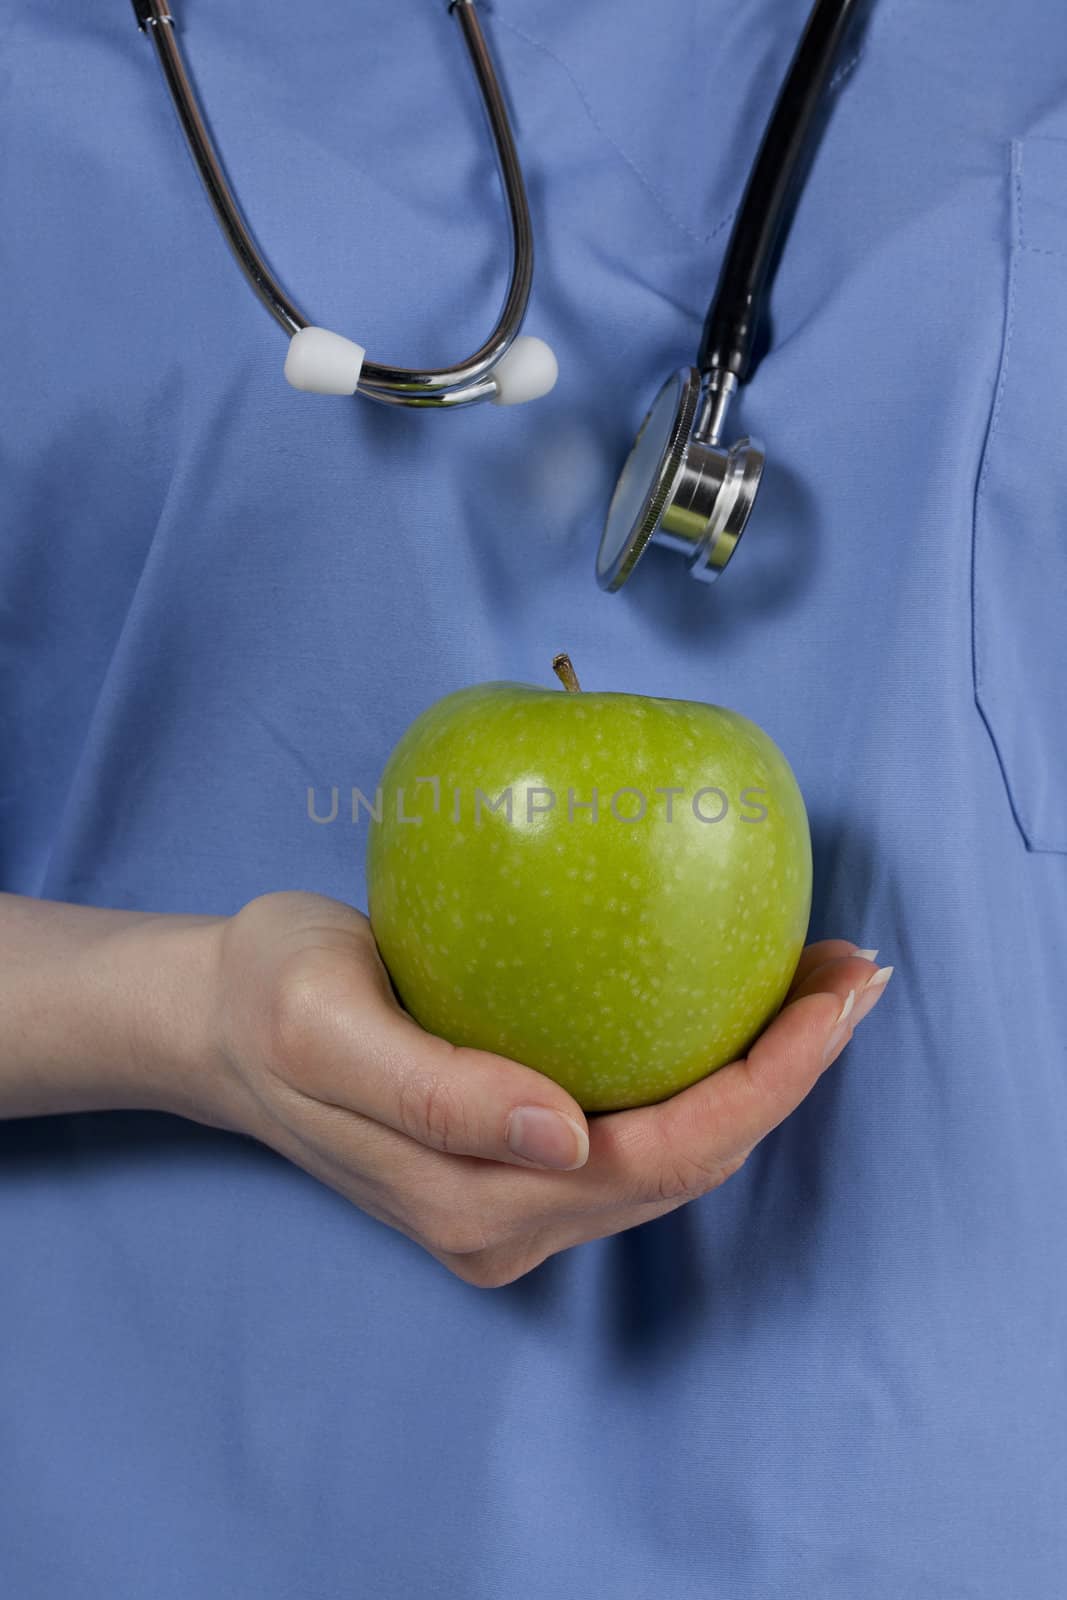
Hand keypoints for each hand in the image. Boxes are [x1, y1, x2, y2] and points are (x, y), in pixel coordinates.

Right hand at [205, 892, 891, 1288]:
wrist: (216, 1022)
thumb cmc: (265, 998)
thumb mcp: (322, 1024)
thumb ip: (436, 1092)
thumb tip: (566, 1137)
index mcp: (473, 1202)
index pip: (661, 1155)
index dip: (766, 1083)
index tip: (835, 996)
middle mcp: (510, 1223)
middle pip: (691, 1162)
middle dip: (791, 1077)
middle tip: (854, 971)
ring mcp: (516, 1203)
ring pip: (677, 1153)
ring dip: (762, 1076)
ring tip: (821, 982)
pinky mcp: (518, 1165)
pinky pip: (642, 1130)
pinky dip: (708, 1072)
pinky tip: (737, 1005)